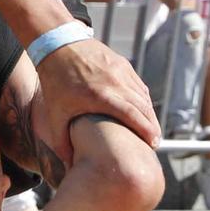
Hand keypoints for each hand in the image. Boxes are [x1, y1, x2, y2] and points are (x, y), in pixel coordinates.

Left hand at [33, 37, 162, 168]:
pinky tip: (142, 109)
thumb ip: (61, 142)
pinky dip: (142, 98)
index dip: (147, 131)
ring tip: (150, 128)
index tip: (154, 145)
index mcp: (102, 96)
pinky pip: (138, 84)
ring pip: (143, 95)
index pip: (134, 116)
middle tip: (155, 142)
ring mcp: (121, 70)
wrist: (57, 44)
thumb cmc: (55, 82)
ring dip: (149, 112)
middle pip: (143, 107)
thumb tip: (68, 166)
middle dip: (152, 126)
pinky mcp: (122, 63)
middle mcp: (116, 82)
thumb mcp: (55, 114)